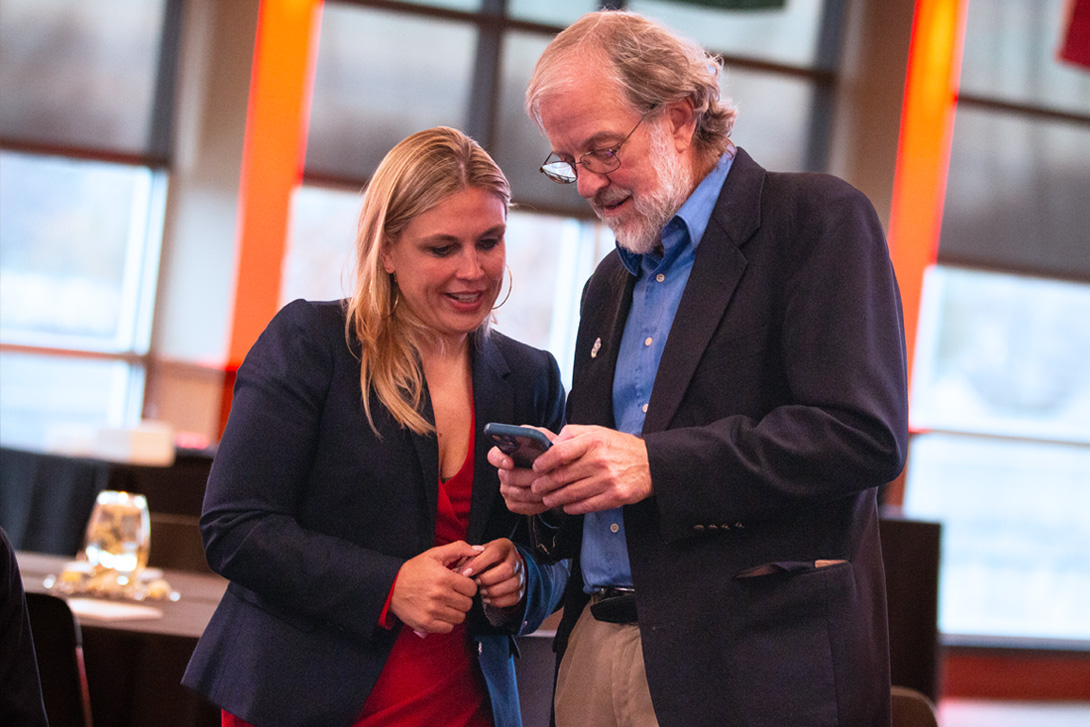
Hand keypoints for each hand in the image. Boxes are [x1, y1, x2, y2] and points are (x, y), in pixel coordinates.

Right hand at [390, 541, 479, 633]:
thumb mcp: (434, 554)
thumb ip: (458, 548)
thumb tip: (478, 550)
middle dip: (462, 598)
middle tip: (453, 594)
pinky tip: (440, 613)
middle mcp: (439, 596)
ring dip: (456, 611)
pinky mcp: (426, 624)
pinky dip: (446, 622)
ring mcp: (432, 611)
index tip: (460, 585)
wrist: (390, 588)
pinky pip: (448, 628)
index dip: (467, 586)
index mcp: (444, 578)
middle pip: (467, 604)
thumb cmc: (413, 571)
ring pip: (460, 617)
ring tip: (446, 604)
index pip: (472, 588)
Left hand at [457, 538, 525, 609]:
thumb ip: (467, 559)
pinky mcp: (521, 589)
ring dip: (494, 591)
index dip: (479, 563)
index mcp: (504, 546)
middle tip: (476, 583)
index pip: (495, 552)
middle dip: (489, 578)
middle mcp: (515, 559)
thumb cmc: (484, 560)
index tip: (466, 573)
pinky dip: (499, 601)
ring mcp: (520, 575)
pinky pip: (514, 598)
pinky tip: (487, 599)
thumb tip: (459, 571)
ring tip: (481, 592)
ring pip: (513, 584)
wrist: (498, 567)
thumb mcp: (476, 554)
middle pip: (508, 569)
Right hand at [488, 427, 555, 515]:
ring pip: (520, 493)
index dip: (499, 460)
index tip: (510, 463)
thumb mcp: (547, 439)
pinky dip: (539, 503)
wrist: (557, 472)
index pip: (494, 456)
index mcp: (507, 453)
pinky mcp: (514, 504)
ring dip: (538, 490)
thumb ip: (541, 436)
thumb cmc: (550, 453)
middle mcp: (503, 472)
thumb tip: (542, 442)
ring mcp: (506, 489)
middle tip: (548, 475)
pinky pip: (524, 506)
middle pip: (510, 477)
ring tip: (554, 486)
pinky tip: (550, 497)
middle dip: (531, 476)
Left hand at [530, 425, 652, 514]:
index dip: (543, 462)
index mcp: (593, 441)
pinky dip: (572, 508)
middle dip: (544, 484)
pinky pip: (586, 505)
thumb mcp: (597, 432)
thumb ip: (573, 434)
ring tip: (548, 498)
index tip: (536, 467)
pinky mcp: (615, 497)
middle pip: (562, 476)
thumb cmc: (620, 447)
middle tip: (536, 487)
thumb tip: (550, 443)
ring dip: (555, 498)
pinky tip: (566, 506)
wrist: (651, 464)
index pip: (560, 452)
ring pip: (571, 493)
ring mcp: (608, 480)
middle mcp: (599, 460)